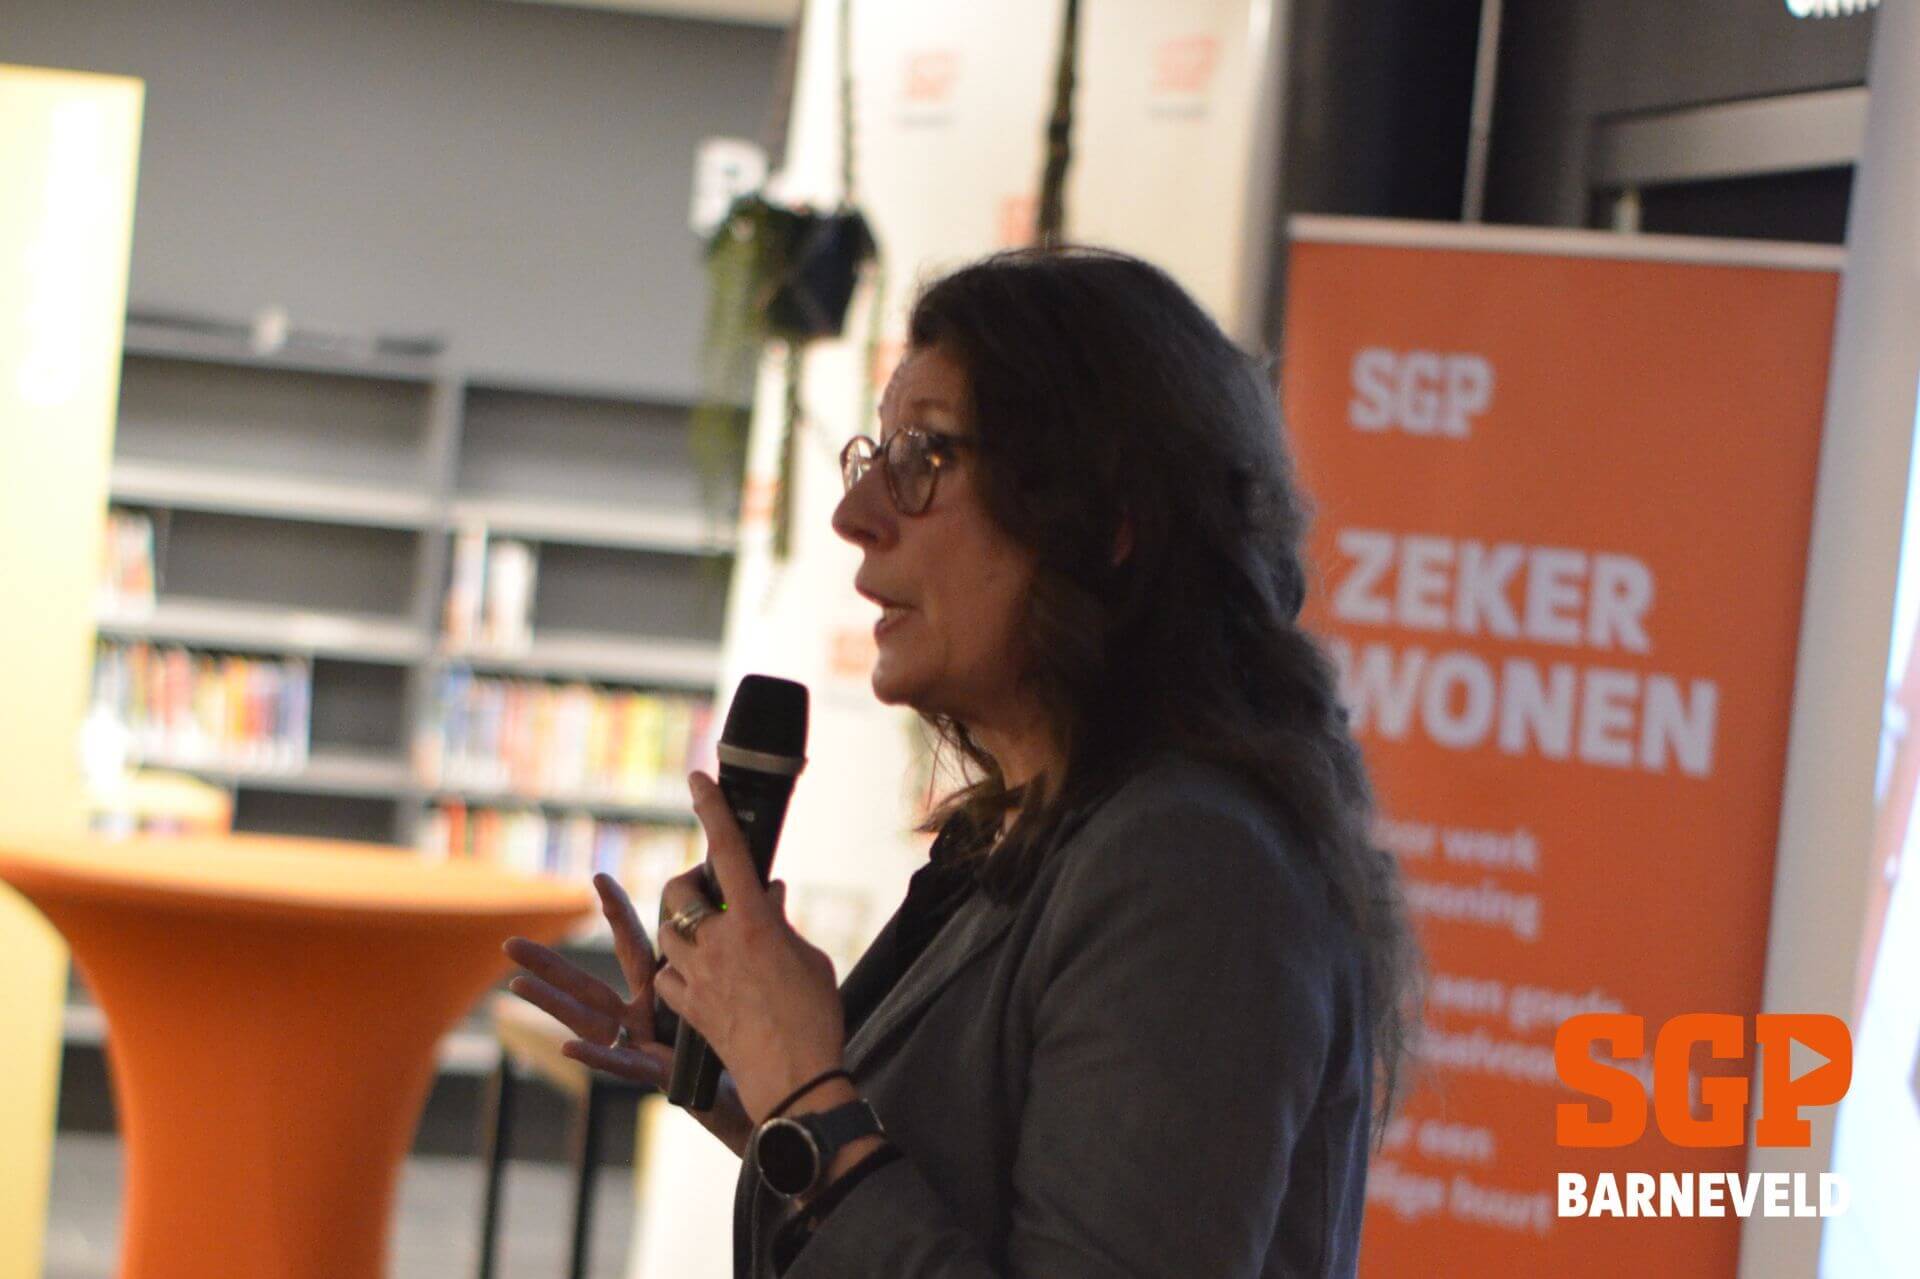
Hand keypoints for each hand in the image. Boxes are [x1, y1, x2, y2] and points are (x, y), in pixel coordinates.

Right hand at [503, 872, 751, 1155]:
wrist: (778, 1095)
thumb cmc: (763, 1038)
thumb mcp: (759, 978)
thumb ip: (759, 936)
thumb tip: (777, 884)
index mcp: (668, 989)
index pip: (636, 943)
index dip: (617, 913)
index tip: (598, 878)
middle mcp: (648, 1016)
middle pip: (591, 984)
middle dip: (550, 964)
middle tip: (508, 942)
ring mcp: (647, 1046)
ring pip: (591, 1022)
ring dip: (552, 1005)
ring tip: (514, 985)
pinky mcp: (659, 1075)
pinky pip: (622, 1065)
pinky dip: (596, 1058)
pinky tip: (567, 1048)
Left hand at [654, 771, 846, 1123]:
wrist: (795, 1080)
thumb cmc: (815, 1017)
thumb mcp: (809, 959)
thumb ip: (782, 923)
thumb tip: (771, 895)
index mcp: (754, 924)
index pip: (728, 852)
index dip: (712, 810)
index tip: (698, 780)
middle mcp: (718, 944)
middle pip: (679, 893)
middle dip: (688, 885)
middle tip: (709, 893)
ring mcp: (697, 977)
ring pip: (667, 933)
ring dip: (682, 927)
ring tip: (709, 939)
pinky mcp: (687, 1008)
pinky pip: (666, 977)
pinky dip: (679, 971)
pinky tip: (700, 979)